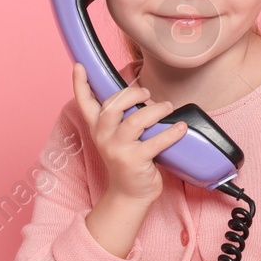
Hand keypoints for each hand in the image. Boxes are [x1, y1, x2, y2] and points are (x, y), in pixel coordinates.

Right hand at [72, 62, 187, 203]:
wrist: (130, 195)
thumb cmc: (128, 161)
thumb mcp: (117, 137)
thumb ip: (121, 117)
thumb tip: (141, 93)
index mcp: (97, 128)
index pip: (84, 102)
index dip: (79, 83)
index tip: (79, 65)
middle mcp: (103, 137)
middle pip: (113, 106)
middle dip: (132, 94)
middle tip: (147, 94)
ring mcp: (118, 150)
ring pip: (135, 120)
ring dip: (156, 110)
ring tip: (167, 107)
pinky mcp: (135, 161)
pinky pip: (156, 142)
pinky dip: (172, 132)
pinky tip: (181, 128)